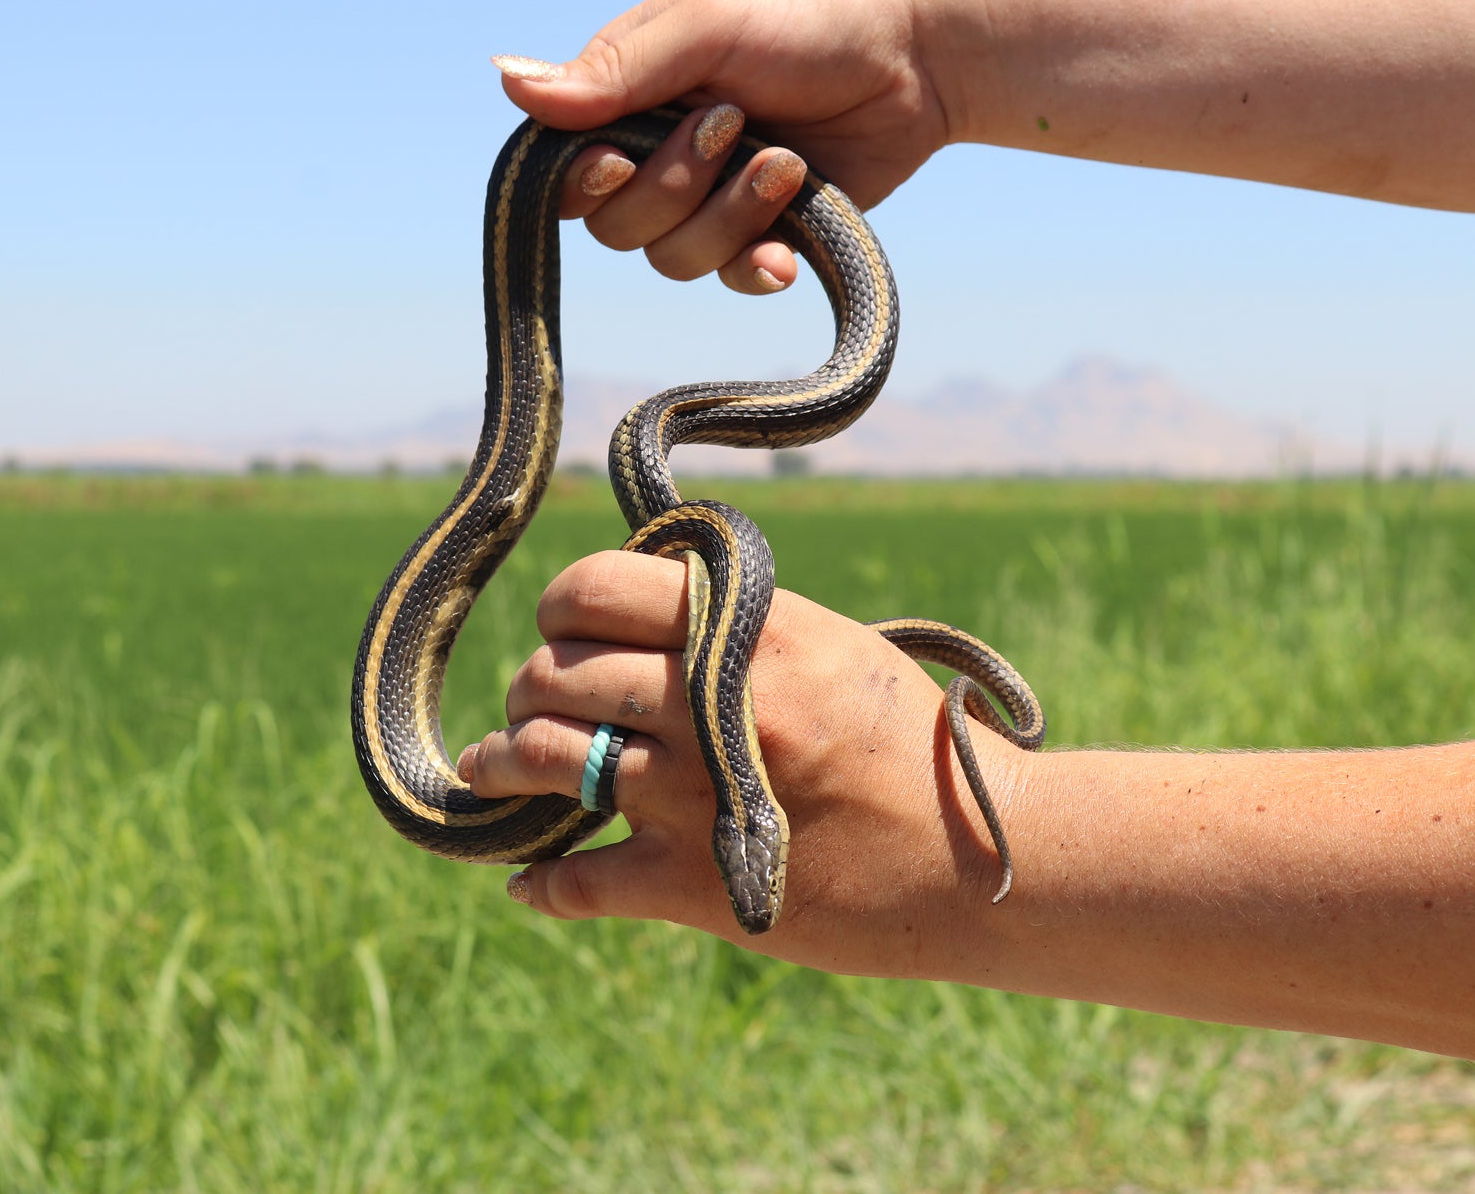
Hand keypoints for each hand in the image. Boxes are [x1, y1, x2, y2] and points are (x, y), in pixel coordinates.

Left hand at [460, 549, 1027, 977]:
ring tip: (494, 772)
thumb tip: (633, 603)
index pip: (598, 588)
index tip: (563, 628)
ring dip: (500, 766)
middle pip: (554, 674)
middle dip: (531, 689)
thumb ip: (733, 625)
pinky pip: (576, 882)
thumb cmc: (908, 745)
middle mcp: (710, 703)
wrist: (980, 858)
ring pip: (539, 759)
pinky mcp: (694, 886)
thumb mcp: (828, 648)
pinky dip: (540, 884)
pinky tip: (529, 881)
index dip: (562, 607)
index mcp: (748, 631)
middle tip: (537, 706)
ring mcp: (695, 795)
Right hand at [494, 0, 946, 293]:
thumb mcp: (705, 27)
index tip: (622, 158)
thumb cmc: (809, 15)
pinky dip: (758, 262)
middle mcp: (658, 155)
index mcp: (627, 100)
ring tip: (787, 160)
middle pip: (616, 228)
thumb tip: (505, 81)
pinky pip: (732, 277)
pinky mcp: (763, 233)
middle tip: (735, 123)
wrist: (918, 53)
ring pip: (673, 259)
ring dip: (731, 215)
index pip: (565, 172)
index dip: (586, 183)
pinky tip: (788, 242)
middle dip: (676, 187)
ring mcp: (710, 199)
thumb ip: (613, 68)